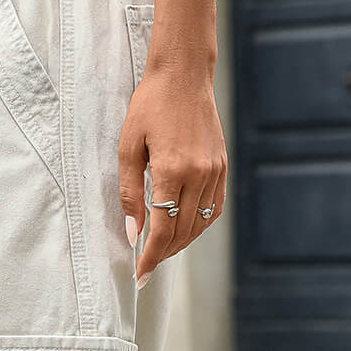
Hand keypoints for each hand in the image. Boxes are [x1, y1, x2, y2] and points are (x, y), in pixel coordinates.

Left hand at [117, 61, 227, 287]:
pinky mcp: (223, 167)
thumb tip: (132, 232)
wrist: (183, 76)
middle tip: (145, 266)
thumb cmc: (149, 106)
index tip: (139, 275)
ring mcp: (215, 171)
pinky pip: (213, 208)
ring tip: (161, 250)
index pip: (162, 230)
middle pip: (182, 232)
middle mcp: (199, 174)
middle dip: (163, 254)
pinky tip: (183, 229)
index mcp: (172, 170)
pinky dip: (199, 225)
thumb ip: (130, 193)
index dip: (150, 257)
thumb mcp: (128, 147)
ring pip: (200, 224)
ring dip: (181, 243)